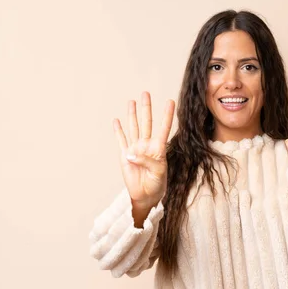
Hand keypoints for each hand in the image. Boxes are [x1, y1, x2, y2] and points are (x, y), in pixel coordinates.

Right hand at [113, 92, 174, 206]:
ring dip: (132, 115)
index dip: (167, 115)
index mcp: (159, 149)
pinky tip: (117, 121)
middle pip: (146, 122)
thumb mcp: (157, 173)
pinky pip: (121, 140)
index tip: (170, 101)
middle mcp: (147, 146)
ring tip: (132, 101)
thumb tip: (131, 153)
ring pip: (134, 127)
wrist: (146, 195)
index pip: (164, 128)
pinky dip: (118, 131)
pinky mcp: (125, 156)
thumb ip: (146, 161)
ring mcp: (135, 149)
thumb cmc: (156, 184)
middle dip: (146, 108)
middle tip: (145, 93)